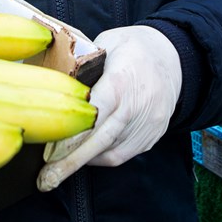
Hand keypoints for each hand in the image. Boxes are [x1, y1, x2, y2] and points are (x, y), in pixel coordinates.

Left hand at [37, 25, 181, 191]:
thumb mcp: (107, 42)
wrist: (175, 58)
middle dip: (70, 163)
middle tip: (46, 179)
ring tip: (59, 165)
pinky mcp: (152, 136)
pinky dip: (102, 157)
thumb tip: (54, 81)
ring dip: (84, 160)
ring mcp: (147, 125)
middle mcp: (136, 106)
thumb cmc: (134, 48)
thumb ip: (83, 63)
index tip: (49, 151)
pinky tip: (86, 153)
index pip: (94, 113)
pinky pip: (122, 154)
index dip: (71, 134)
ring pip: (110, 153)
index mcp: (120, 81)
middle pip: (100, 141)